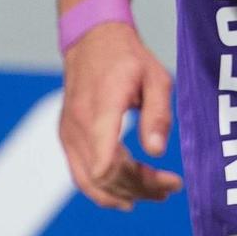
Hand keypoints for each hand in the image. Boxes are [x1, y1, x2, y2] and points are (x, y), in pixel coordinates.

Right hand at [58, 22, 182, 210]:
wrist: (92, 39)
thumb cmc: (127, 57)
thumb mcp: (155, 77)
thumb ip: (157, 114)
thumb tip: (156, 151)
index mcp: (102, 108)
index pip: (107, 161)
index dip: (137, 181)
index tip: (168, 183)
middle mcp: (79, 125)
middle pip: (105, 177)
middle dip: (140, 189)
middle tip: (170, 188)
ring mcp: (68, 134)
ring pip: (90, 182)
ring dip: (123, 194)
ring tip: (153, 195)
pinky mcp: (66, 137)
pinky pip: (80, 175)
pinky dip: (102, 191)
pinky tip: (125, 196)